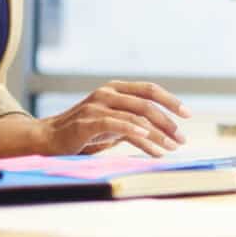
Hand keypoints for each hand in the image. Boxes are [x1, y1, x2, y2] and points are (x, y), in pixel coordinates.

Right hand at [36, 80, 191, 157]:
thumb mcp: (113, 126)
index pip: (149, 89)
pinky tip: (151, 146)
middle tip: (182, 137)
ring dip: (158, 133)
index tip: (187, 114)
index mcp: (115, 89)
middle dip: (168, 121)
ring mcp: (97, 105)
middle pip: (147, 102)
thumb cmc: (82, 134)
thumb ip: (134, 125)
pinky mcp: (89, 121)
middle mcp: (107, 92)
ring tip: (171, 147)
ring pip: (136, 115)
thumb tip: (163, 138)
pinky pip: (118, 125)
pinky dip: (137, 134)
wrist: (48, 140)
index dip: (170, 100)